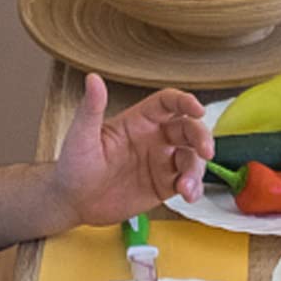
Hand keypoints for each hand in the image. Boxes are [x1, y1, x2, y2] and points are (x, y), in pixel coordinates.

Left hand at [51, 72, 215, 225]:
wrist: (73, 202)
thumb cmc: (73, 166)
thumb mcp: (81, 136)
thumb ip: (91, 108)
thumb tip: (93, 78)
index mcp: (138, 121)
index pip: (168, 104)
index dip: (185, 102)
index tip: (198, 109)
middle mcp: (154, 139)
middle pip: (189, 129)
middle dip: (202, 137)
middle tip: (206, 151)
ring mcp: (161, 163)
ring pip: (192, 159)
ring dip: (197, 170)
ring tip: (186, 187)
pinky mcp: (164, 186)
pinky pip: (188, 183)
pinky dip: (193, 189)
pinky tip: (188, 195)